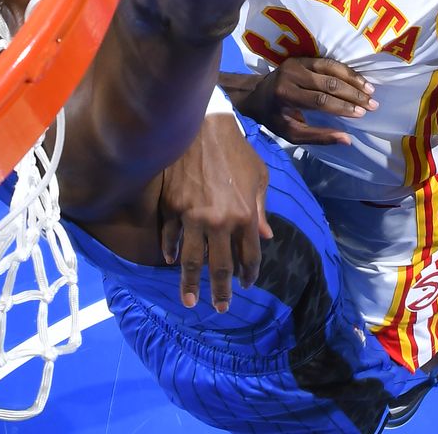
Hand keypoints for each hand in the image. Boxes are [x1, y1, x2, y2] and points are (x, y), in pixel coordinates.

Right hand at [157, 113, 271, 311]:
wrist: (205, 128)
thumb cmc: (237, 151)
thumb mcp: (259, 178)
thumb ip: (261, 210)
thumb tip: (266, 236)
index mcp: (246, 215)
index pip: (249, 255)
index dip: (248, 274)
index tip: (245, 285)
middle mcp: (220, 222)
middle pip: (220, 266)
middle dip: (221, 291)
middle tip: (221, 308)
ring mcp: (193, 217)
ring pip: (191, 260)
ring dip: (190, 283)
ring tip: (189, 301)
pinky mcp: (173, 207)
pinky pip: (171, 236)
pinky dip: (171, 250)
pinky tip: (172, 261)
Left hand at [249, 57, 374, 145]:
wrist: (256, 94)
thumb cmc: (275, 118)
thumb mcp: (291, 133)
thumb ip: (319, 136)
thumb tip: (347, 140)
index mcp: (285, 95)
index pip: (320, 100)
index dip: (342, 107)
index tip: (361, 113)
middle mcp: (291, 75)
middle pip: (328, 84)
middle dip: (353, 95)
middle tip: (372, 104)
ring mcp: (297, 63)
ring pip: (332, 69)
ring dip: (353, 80)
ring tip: (370, 91)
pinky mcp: (303, 57)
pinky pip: (329, 62)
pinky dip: (346, 71)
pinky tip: (360, 80)